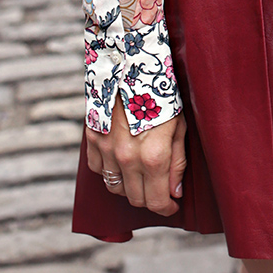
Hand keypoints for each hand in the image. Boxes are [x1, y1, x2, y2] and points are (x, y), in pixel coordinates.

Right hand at [86, 93, 186, 216]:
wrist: (132, 64)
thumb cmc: (163, 94)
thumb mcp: (179, 126)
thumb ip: (177, 162)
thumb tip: (175, 193)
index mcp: (154, 157)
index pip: (156, 202)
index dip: (166, 208)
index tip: (172, 204)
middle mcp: (128, 159)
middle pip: (135, 199)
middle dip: (150, 197)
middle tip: (159, 186)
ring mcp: (107, 150)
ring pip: (115, 188)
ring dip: (129, 187)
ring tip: (141, 173)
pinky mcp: (93, 139)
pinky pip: (98, 170)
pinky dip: (109, 171)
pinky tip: (121, 160)